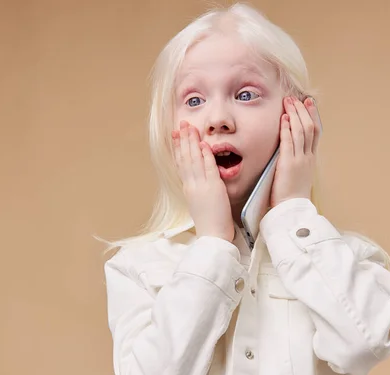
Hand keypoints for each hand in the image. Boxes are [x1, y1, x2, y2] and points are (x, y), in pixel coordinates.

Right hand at [171, 121, 234, 241]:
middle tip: (181, 124)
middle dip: (183, 139)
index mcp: (188, 188)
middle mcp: (191, 185)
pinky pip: (208, 168)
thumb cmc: (209, 222)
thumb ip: (198, 188)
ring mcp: (201, 186)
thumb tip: (198, 178)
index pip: (181, 164)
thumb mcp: (199, 202)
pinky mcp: (213, 188)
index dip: (178, 148)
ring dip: (192, 142)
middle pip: (185, 158)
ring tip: (190, 127)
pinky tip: (204, 144)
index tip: (176, 135)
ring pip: (194, 160)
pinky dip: (206, 155)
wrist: (213, 236)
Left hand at [270, 96, 321, 206]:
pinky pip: (288, 142)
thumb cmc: (292, 196)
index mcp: (311, 159)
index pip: (315, 132)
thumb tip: (290, 151)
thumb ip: (297, 161)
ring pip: (301, 131)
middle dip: (303, 111)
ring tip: (289, 102)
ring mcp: (299, 160)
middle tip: (297, 98)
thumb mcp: (298, 175)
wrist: (292, 210)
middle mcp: (308, 157)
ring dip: (294, 114)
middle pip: (309, 128)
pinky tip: (284, 118)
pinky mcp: (288, 164)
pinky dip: (287, 128)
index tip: (309, 103)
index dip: (312, 116)